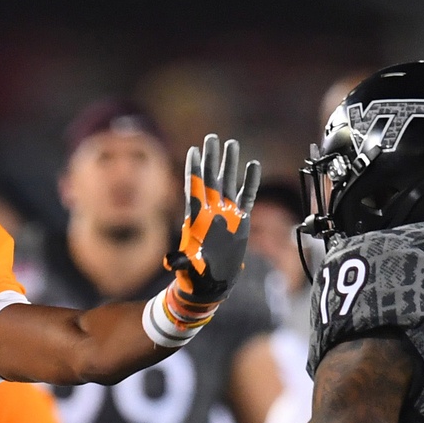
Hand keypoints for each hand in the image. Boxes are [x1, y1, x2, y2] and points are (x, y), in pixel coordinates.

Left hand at [168, 135, 262, 306]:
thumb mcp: (187, 270)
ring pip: (228, 184)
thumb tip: (170, 262)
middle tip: (212, 137)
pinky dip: (250, 182)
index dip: (193, 170)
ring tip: (231, 143)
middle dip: (211, 158)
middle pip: (210, 180)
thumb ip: (181, 262)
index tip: (194, 150)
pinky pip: (246, 198)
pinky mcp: (240, 222)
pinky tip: (253, 165)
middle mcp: (211, 213)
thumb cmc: (196, 278)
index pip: (194, 189)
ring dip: (229, 164)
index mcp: (196, 220)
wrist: (210, 285)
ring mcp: (225, 215)